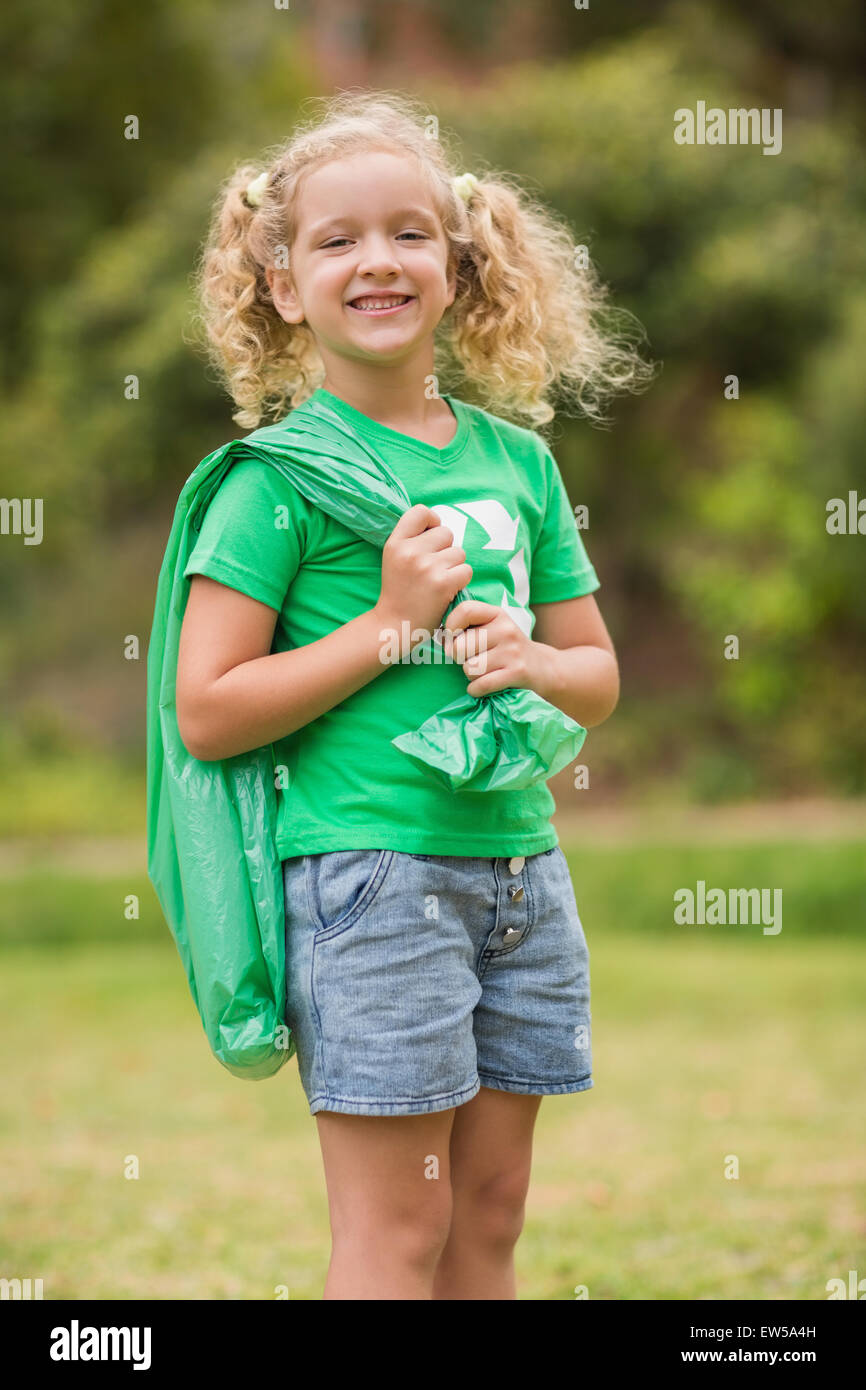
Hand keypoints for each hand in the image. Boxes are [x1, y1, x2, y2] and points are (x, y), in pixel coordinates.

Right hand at [374, 505, 472, 652]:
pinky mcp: (443, 583)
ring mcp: (427, 567)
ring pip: (459, 552)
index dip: (432, 521)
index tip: (430, 537)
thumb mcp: (394, 558)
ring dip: (454, 566)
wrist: (395, 624)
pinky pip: (466, 570)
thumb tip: (439, 524)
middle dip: (445, 549)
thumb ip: (412, 539)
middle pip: (446, 533)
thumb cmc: (400, 590)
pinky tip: (446, 590)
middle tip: (432, 569)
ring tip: (438, 581)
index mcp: (395, 543)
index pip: (421, 511)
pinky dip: (460, 580)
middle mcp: (410, 551)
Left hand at [443, 600, 555, 697]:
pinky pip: (480, 684)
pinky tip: (483, 686)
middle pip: (460, 646)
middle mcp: (506, 628)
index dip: (450, 627)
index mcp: (497, 614)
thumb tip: (442, 638)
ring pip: (469, 668)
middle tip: (473, 660)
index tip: (452, 639)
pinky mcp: (517, 672)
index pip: (464, 610)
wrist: (544, 669)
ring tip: (484, 672)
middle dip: (460, 658)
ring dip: (470, 676)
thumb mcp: (492, 629)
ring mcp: (513, 651)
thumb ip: (467, 628)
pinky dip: (476, 690)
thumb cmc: (507, 650)